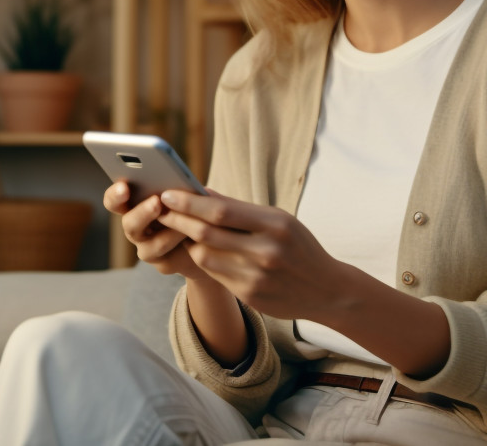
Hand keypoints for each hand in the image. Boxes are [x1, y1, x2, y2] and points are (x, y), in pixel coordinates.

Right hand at [102, 181, 207, 279]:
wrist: (208, 238)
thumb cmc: (192, 207)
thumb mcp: (185, 193)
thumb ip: (175, 188)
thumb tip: (173, 181)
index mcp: (134, 204)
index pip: (114, 200)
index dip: (115, 194)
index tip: (124, 187)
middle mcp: (136, 227)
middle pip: (128, 223)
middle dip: (142, 212)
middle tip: (157, 202)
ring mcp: (146, 247)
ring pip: (147, 245)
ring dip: (167, 230)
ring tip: (182, 219)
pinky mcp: (162, 264)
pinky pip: (168, 255)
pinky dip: (178, 241)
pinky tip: (190, 233)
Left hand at [157, 189, 344, 320]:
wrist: (327, 289)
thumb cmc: (298, 246)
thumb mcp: (279, 220)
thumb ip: (240, 209)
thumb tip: (202, 191)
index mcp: (275, 224)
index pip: (220, 210)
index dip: (189, 202)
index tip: (168, 192)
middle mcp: (265, 251)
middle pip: (207, 233)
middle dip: (178, 219)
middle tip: (160, 209)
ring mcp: (257, 276)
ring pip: (204, 255)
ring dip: (187, 240)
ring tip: (178, 228)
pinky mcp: (250, 295)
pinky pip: (214, 274)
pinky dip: (202, 259)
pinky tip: (198, 249)